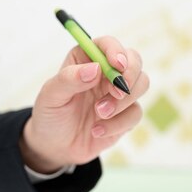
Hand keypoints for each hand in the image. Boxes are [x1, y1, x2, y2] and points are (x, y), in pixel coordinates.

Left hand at [19, 36, 148, 172]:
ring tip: (99, 114)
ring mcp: (118, 93)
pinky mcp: (126, 114)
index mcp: (86, 59)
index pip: (108, 44)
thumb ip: (70, 79)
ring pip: (141, 84)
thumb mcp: (51, 95)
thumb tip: (96, 69)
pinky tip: (97, 131)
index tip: (117, 65)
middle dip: (129, 75)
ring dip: (123, 101)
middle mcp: (106, 72)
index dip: (116, 51)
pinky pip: (136, 113)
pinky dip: (117, 124)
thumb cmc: (50, 115)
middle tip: (116, 92)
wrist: (56, 147)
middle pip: (134, 60)